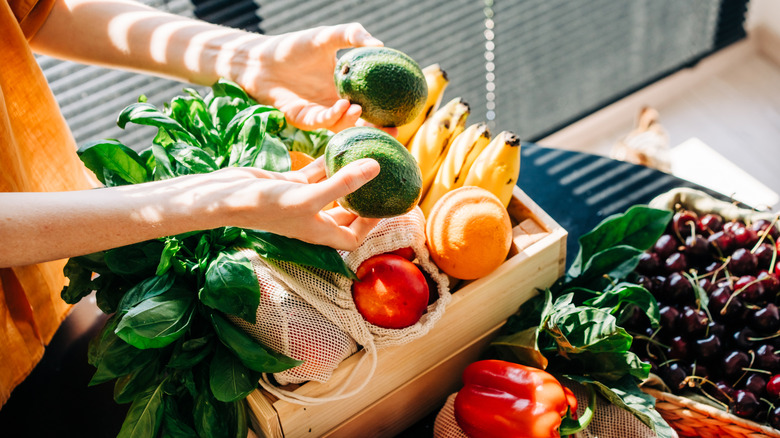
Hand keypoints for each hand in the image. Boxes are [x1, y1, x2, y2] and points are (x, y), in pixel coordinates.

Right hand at [212, 157, 381, 250]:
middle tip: (382, 177)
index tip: (384, 204)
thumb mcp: (308, 196)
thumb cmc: (265, 205)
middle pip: (346, 213)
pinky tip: (338, 145)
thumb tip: (376, 167)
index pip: (353, 237)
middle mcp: (312, 218)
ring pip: (331, 188)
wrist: (223, 196)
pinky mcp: (288, 183)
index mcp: (319, 232)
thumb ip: (343, 183)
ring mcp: (300, 200)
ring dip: (347, 174)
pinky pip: (314, 172)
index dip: (371, 225)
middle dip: (364, 197)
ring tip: (366, 156)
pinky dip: (325, 161)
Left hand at [231, 23, 382, 131]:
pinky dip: (332, 116)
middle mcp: (334, 106)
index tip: (405, 114)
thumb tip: (381, 45)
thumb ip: (353, 36)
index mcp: (343, 90)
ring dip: (352, 121)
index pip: (370, 105)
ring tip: (360, 110)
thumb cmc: (294, 47)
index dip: (386, 112)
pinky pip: (321, 122)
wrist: (260, 58)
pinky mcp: (302, 119)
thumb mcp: (327, 36)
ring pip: (341, 126)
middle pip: (360, 124)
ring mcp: (318, 115)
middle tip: (394, 130)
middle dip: (377, 131)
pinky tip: (342, 106)